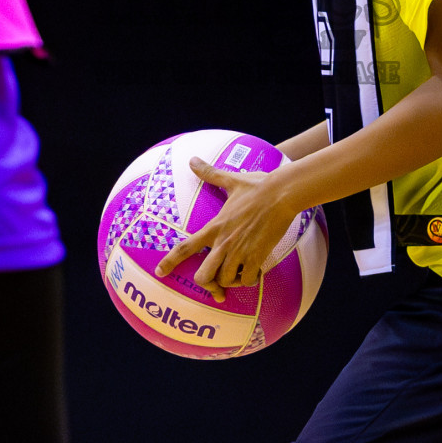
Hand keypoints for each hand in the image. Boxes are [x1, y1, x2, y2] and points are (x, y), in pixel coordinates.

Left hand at [154, 157, 297, 302]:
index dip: (170, 262)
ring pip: (226, 281)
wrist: (282, 193)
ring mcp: (240, 252)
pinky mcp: (257, 257)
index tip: (160, 273)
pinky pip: (248, 280)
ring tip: (238, 272)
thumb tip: (193, 160)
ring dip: (231, 281)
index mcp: (214, 226)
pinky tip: (254, 271)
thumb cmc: (257, 186)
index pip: (185, 247)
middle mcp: (224, 243)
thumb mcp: (230, 180)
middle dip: (207, 283)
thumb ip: (210, 174)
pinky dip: (249, 280)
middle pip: (203, 276)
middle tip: (216, 281)